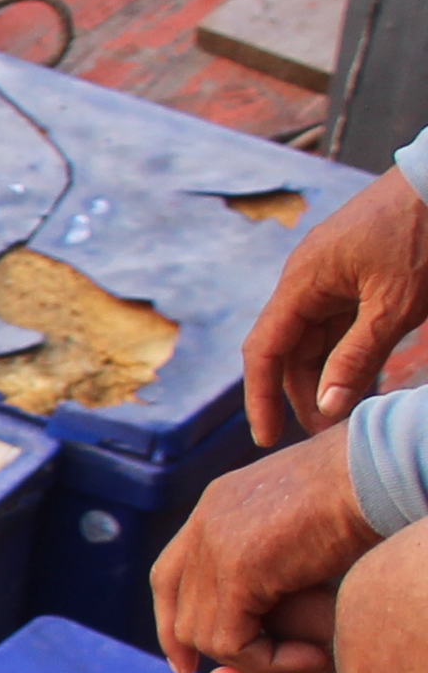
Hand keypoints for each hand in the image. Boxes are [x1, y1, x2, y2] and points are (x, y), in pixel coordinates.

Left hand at [153, 427, 377, 672]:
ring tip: (309, 658)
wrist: (382, 472)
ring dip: (255, 658)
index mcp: (216, 506)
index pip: (169, 575)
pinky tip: (311, 658)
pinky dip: (268, 661)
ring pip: (204, 631)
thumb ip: (271, 551)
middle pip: (179, 607)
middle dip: (208, 649)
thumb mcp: (300, 520)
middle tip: (259, 670)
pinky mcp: (239, 569)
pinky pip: (231, 641)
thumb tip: (269, 593)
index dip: (173, 620)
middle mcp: (205, 522)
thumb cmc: (365, 496)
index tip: (185, 661)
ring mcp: (215, 544)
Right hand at [246, 165, 427, 442]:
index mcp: (302, 282)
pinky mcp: (355, 271)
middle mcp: (307, 278)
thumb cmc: (423, 234)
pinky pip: (341, 319)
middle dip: (304, 392)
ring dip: (330, 373)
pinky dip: (350, 350)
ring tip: (354, 407)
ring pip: (318, 336)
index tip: (267, 438)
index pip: (264, 351)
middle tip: (329, 431)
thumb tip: (325, 407)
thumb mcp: (396, 305)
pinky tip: (368, 374)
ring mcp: (331, 274)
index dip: (261, 397)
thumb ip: (358, 357)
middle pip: (291, 347)